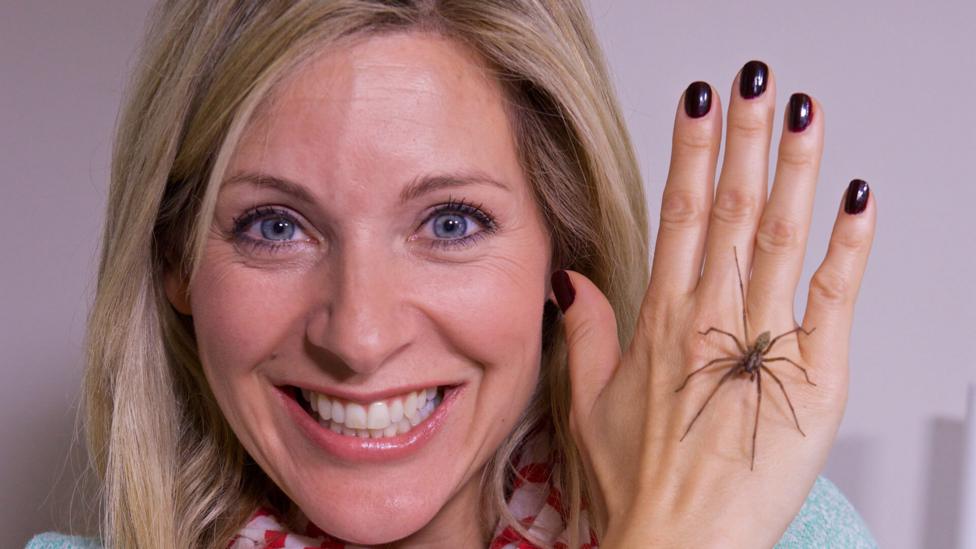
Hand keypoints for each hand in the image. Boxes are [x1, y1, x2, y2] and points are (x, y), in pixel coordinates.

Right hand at [555, 62, 875, 547]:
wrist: (676, 542)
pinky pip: (833, 299)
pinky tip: (858, 201)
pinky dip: (849, 247)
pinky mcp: (811, 377)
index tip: (701, 104)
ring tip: (801, 113)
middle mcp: (710, 318)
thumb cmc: (637, 481)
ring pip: (779, 237)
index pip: (680, 213)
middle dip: (744, 136)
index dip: (693, 152)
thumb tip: (576, 281)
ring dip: (792, 169)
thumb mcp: (590, 402)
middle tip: (754, 78)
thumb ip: (589, 332)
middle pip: (731, 208)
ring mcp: (762, 344)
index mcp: (662, 319)